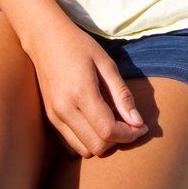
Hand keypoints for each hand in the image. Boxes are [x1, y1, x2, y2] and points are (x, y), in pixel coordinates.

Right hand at [27, 16, 148, 157]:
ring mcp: (54, 116)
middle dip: (119, 140)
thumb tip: (137, 122)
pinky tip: (97, 123)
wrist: (45, 38)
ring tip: (114, 123)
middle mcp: (64, 108)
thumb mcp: (106, 63)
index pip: (108, 130)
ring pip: (85, 150)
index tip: (142, 126)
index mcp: (81, 91)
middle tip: (130, 124)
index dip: (129, 134)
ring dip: (103, 143)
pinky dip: (88, 140)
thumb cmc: (79, 45)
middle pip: (97, 146)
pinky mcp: (50, 119)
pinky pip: (72, 144)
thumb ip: (122, 94)